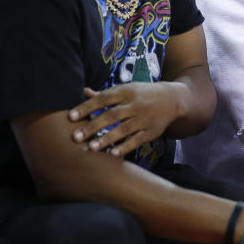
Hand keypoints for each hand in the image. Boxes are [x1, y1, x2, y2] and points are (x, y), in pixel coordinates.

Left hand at [68, 83, 182, 156]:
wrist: (173, 99)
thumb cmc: (143, 94)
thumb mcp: (127, 89)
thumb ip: (105, 94)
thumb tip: (84, 92)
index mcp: (126, 91)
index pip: (103, 99)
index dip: (86, 107)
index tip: (70, 117)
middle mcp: (135, 104)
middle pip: (111, 115)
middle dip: (92, 126)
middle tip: (75, 137)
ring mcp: (144, 118)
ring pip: (123, 129)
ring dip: (106, 139)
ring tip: (91, 148)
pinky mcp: (151, 131)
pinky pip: (137, 140)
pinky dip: (125, 147)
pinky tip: (112, 154)